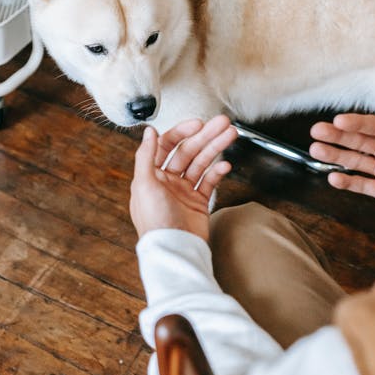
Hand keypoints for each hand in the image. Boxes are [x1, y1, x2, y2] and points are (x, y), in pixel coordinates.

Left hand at [130, 115, 237, 240]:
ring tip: (231, 134)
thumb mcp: (144, 184)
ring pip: (201, 163)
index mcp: (152, 174)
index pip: (168, 145)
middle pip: (188, 151)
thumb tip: (148, 131)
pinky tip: (226, 165)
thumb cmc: (154, 221)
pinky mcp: (198, 202)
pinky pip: (209, 181)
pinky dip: (218, 172)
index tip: (198, 123)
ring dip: (216, 148)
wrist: (174, 250)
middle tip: (223, 123)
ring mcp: (184, 191)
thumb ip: (145, 156)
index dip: (182, 132)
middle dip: (206, 136)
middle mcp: (168, 180)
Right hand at [310, 96, 374, 211]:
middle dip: (336, 136)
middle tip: (317, 130)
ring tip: (316, 150)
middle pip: (357, 141)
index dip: (355, 123)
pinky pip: (363, 186)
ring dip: (334, 156)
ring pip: (355, 161)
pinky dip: (347, 183)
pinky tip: (333, 177)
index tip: (339, 120)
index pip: (372, 126)